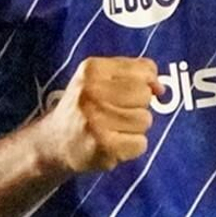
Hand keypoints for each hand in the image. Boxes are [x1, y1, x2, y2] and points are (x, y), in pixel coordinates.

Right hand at [34, 57, 159, 174]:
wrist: (55, 142)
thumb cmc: (85, 106)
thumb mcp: (99, 78)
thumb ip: (133, 71)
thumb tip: (160, 87)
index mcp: (92, 69)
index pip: (144, 70)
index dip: (145, 82)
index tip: (131, 92)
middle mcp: (91, 92)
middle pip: (145, 95)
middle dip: (137, 106)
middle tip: (115, 112)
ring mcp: (96, 120)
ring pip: (145, 120)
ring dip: (134, 128)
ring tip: (112, 128)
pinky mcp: (104, 146)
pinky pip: (141, 144)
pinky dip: (131, 147)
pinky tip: (112, 143)